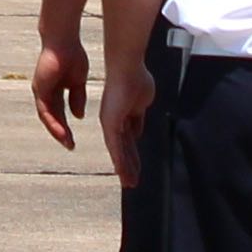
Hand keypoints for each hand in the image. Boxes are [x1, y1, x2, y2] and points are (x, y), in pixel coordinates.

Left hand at [30, 32, 89, 149]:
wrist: (63, 40)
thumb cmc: (71, 55)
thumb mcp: (78, 81)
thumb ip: (77, 97)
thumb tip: (78, 115)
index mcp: (56, 91)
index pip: (60, 114)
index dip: (66, 127)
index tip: (74, 140)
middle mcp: (46, 93)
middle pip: (52, 118)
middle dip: (61, 133)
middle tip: (70, 146)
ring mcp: (41, 91)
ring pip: (47, 117)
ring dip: (57, 131)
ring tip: (67, 142)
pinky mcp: (40, 88)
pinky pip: (44, 109)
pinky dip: (52, 121)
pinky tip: (61, 131)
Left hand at [102, 61, 154, 189]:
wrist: (127, 67)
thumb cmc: (135, 78)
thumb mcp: (141, 101)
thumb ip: (138, 116)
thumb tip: (140, 127)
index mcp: (122, 115)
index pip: (129, 138)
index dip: (133, 153)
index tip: (137, 166)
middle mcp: (114, 121)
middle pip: (124, 148)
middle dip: (130, 165)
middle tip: (132, 180)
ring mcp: (111, 123)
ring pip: (118, 152)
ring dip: (125, 169)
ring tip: (129, 183)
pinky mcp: (110, 124)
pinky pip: (115, 147)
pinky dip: (120, 162)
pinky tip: (123, 174)